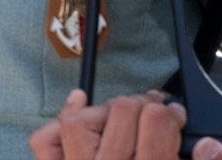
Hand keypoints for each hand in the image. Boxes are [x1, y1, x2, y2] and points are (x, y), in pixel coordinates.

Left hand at [29, 88, 221, 159]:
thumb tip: (211, 144)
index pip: (155, 123)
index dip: (170, 113)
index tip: (176, 116)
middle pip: (121, 112)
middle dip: (142, 105)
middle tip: (155, 110)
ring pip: (79, 121)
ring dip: (102, 110)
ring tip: (122, 115)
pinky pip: (45, 142)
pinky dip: (58, 121)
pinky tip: (77, 105)